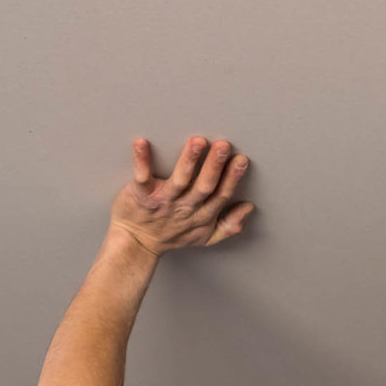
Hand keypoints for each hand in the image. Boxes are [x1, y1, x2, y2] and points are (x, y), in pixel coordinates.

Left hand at [107, 136, 254, 258]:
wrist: (137, 244)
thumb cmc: (171, 236)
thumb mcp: (205, 237)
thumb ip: (228, 224)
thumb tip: (248, 207)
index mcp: (202, 216)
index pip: (221, 195)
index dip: (232, 178)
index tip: (240, 160)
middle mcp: (184, 208)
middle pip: (204, 186)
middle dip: (215, 166)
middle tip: (223, 145)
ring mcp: (163, 201)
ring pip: (179, 180)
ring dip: (189, 160)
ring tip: (198, 142)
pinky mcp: (141, 195)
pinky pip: (142, 177)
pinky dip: (141, 161)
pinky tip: (142, 143)